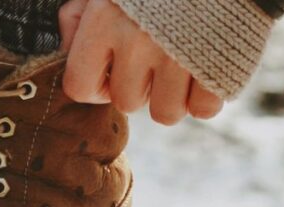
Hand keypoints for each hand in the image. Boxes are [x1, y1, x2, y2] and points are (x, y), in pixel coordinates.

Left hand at [58, 0, 223, 124]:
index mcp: (104, 20)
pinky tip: (206, 69)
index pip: (79, 86)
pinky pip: (203, 110)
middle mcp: (137, 42)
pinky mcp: (216, 67)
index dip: (96, 84)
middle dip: (141, 85)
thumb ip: (80, 15)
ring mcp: (178, 57)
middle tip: (157, 55)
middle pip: (127, 103)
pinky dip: (207, 95)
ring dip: (174, 96)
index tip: (113, 68)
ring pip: (165, 113)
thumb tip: (68, 50)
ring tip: (182, 63)